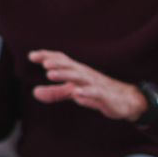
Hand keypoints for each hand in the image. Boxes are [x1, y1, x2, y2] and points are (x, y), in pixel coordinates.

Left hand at [29, 50, 146, 120]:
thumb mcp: (73, 92)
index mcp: (77, 71)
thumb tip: (34, 92)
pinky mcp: (104, 96)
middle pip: (69, 66)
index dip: (48, 56)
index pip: (61, 60)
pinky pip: (95, 93)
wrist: (126, 100)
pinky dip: (86, 93)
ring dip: (65, 74)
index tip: (31, 56)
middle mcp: (85, 74)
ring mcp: (95, 84)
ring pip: (79, 78)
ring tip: (50, 74)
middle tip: (44, 63)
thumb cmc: (95, 92)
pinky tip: (76, 93)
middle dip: (56, 63)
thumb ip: (55, 92)